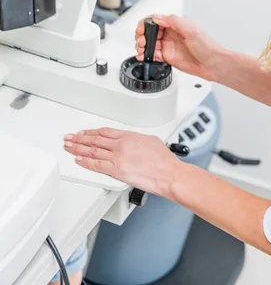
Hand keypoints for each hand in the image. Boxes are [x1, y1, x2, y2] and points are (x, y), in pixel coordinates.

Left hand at [64, 128, 180, 197]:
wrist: (168, 173)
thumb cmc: (163, 160)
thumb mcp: (150, 141)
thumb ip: (136, 140)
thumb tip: (130, 142)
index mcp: (128, 136)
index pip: (104, 132)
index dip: (91, 132)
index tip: (83, 132)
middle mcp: (121, 145)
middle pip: (95, 139)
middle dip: (79, 138)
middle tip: (69, 137)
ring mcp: (117, 157)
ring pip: (92, 150)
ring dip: (77, 148)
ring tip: (68, 146)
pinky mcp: (117, 171)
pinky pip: (96, 165)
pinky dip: (85, 162)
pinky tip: (78, 159)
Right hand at [135, 14, 225, 80]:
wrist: (213, 64)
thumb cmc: (207, 46)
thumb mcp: (191, 30)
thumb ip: (173, 22)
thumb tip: (157, 17)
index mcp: (176, 25)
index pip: (156, 20)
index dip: (145, 24)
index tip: (141, 30)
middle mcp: (171, 34)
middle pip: (150, 32)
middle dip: (141, 35)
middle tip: (141, 41)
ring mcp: (169, 46)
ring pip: (150, 44)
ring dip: (142, 46)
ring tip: (141, 49)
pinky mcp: (168, 57)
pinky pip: (154, 55)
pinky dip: (146, 56)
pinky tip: (143, 57)